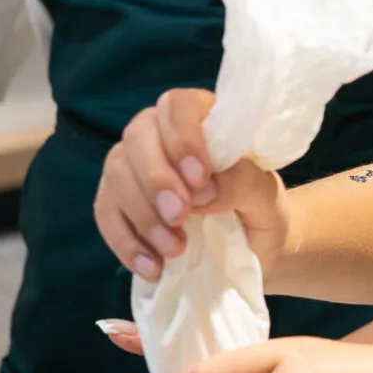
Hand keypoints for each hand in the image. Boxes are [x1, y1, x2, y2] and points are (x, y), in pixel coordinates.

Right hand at [94, 88, 287, 281]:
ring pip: (116, 175)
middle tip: (179, 217)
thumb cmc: (259, 209)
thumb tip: (204, 189)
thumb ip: (243, 183)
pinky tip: (151, 266)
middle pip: (137, 137)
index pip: (178, 106)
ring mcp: (133, 167)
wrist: (252, 247)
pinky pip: (106, 214)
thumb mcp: (266, 197)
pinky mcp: (118, 203)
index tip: (200, 179)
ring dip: (142, 215)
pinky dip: (125, 241)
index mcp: (200, 119)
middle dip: (156, 179)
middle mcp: (159, 135)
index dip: (182, 138)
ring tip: (173, 249)